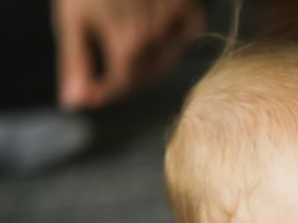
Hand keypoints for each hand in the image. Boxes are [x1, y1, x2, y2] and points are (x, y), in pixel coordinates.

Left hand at [53, 0, 206, 108]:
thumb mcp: (73, 19)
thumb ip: (77, 63)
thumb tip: (75, 103)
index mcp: (127, 46)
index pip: (121, 86)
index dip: (104, 92)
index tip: (89, 93)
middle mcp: (157, 41)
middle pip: (146, 76)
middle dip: (125, 78)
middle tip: (105, 73)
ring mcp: (176, 25)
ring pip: (165, 60)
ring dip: (146, 62)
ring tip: (125, 47)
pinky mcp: (190, 11)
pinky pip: (184, 39)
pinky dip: (170, 42)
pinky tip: (152, 31)